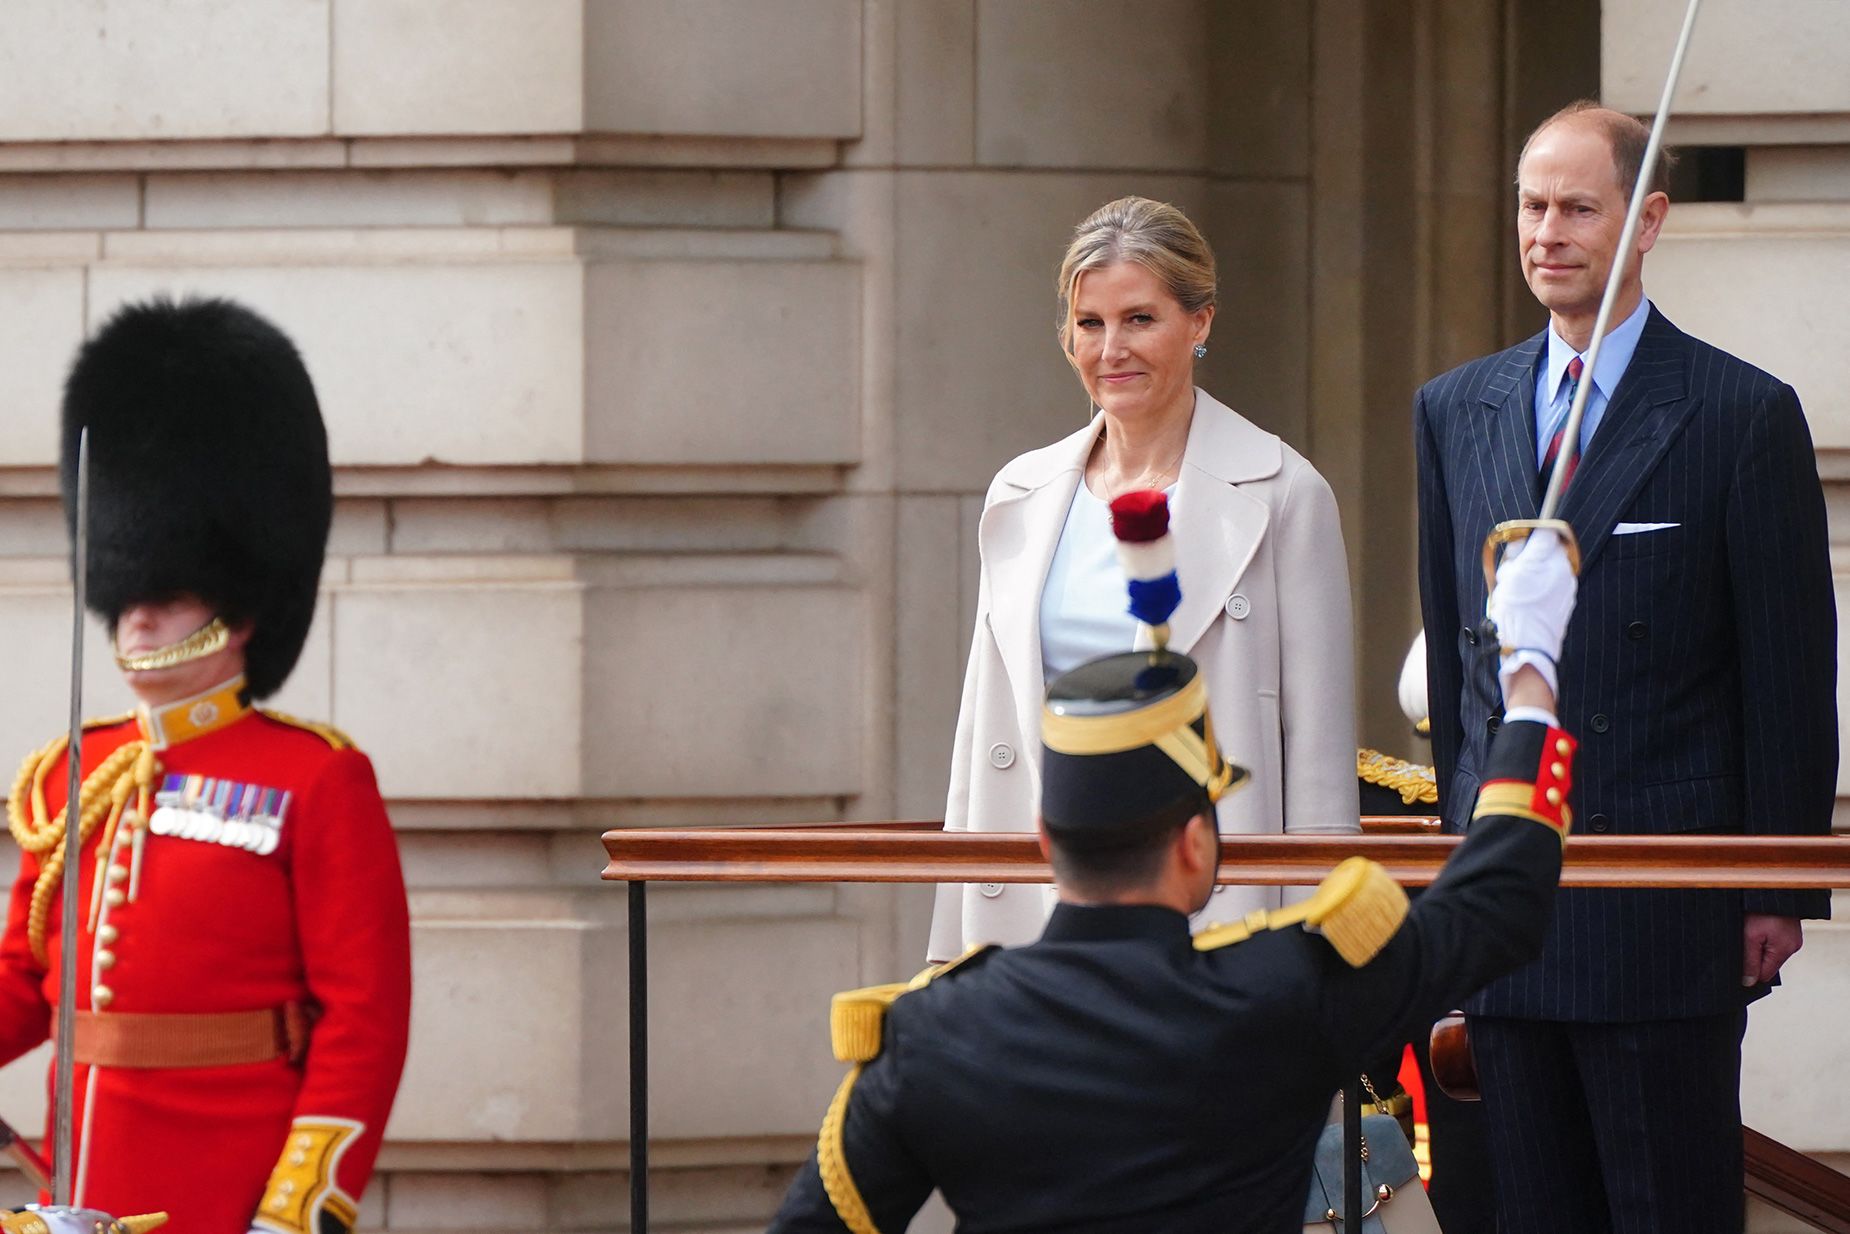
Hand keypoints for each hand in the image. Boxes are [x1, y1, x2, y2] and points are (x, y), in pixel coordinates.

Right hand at [1487, 530, 1575, 700]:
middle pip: (1550, 551)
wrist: (1528, 645)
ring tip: (1519, 591)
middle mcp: (1564, 570)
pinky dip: (1541, 589)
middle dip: (1532, 557)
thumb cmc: (1516, 609)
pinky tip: (1528, 603)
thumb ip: (1520, 551)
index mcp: (1549, 559)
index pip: (1548, 532)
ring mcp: (1568, 587)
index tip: (1522, 545)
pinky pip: (1553, 586)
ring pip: (1551, 569)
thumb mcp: (1510, 574)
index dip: (1532, 537)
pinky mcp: (1566, 602)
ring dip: (1536, 574)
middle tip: (1513, 572)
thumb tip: (1524, 539)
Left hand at [1743, 914, 1802, 985]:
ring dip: (1758, 947)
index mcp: (1784, 950)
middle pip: (1768, 964)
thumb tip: (1748, 982)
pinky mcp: (1789, 931)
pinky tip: (1756, 930)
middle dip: (1754, 958)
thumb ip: (1749, 960)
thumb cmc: (1758, 910)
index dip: (1750, 971)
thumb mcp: (1749, 936)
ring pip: (1770, 953)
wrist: (1771, 890)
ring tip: (1749, 934)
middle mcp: (1792, 946)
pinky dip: (1764, 940)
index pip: (1765, 974)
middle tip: (1741, 944)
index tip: (1737, 963)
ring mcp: (1792, 938)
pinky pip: (1774, 943)